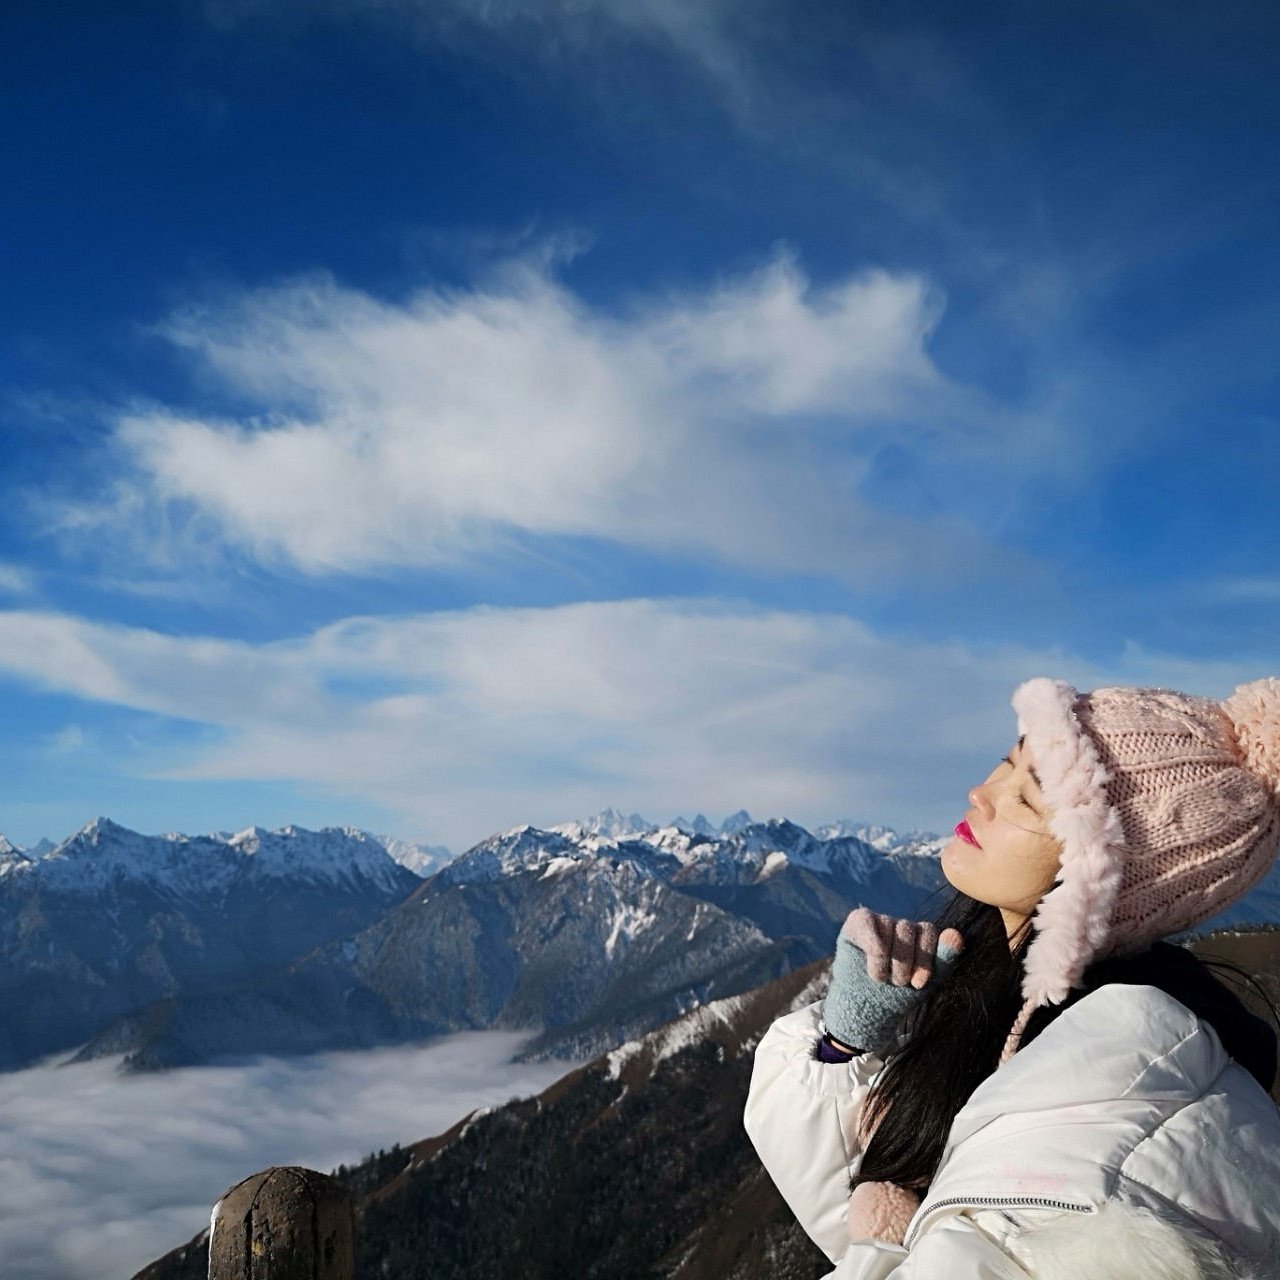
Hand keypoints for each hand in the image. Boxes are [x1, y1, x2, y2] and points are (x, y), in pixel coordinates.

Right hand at [821, 908, 963, 1056]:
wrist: (867, 1010)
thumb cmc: (897, 995)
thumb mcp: (926, 981)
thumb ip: (944, 958)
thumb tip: (955, 933)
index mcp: (919, 935)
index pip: (927, 930)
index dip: (924, 958)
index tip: (918, 984)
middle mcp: (899, 924)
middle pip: (907, 928)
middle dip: (903, 962)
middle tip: (897, 983)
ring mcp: (878, 921)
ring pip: (888, 925)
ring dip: (886, 960)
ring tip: (882, 979)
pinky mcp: (857, 923)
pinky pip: (867, 922)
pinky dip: (873, 946)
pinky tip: (875, 966)